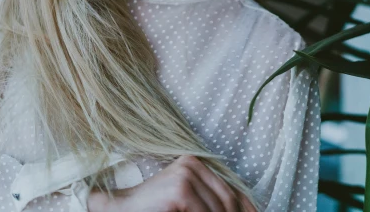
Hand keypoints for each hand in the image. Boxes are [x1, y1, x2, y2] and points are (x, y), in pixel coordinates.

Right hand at [87, 155, 258, 211]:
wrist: (121, 209)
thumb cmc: (155, 208)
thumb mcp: (188, 201)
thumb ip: (211, 199)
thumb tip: (248, 208)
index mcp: (194, 162)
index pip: (232, 189)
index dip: (246, 208)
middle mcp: (191, 164)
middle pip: (227, 200)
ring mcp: (185, 175)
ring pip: (219, 209)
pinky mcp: (180, 190)